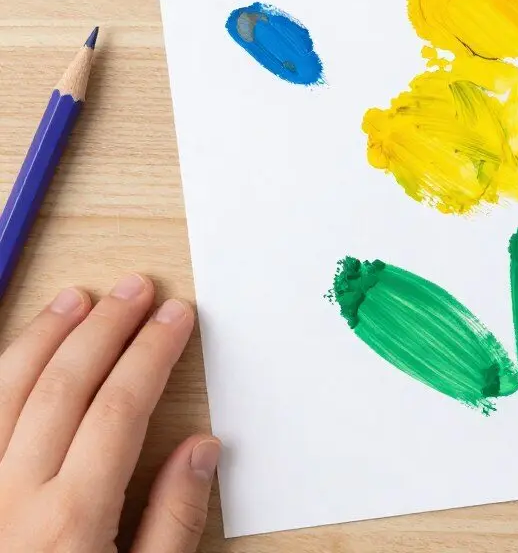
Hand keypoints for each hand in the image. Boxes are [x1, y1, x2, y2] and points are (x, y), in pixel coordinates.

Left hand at [0, 274, 217, 551]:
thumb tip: (203, 446)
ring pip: (4, 392)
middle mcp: (12, 499)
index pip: (120, 406)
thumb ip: (172, 522)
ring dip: (44, 337)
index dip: (152, 352)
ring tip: (77, 299)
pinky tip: (14, 354)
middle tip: (137, 289)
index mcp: (70, 521)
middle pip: (65, 385)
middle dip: (106, 327)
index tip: (177, 315)